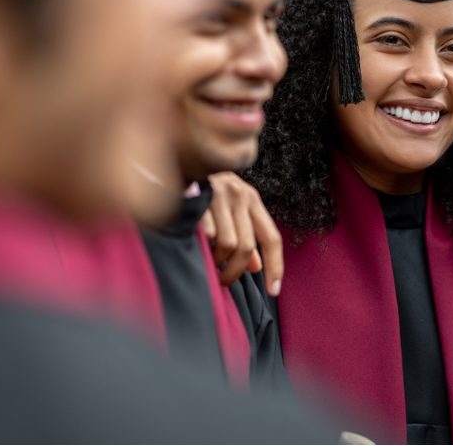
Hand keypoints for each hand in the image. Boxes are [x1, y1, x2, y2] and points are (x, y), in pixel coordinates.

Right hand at [201, 172, 282, 296]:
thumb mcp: (231, 209)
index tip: (274, 290)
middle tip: (224, 281)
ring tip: (209, 261)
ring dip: (217, 260)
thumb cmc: (206, 191)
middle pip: (247, 246)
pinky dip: (203, 247)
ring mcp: (220, 195)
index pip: (272, 238)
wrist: (177, 162)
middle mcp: (240, 195)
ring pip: (227, 243)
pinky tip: (197, 245)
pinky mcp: (200, 198)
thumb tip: (256, 267)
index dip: (276, 266)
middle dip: (235, 271)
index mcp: (252, 199)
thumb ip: (245, 236)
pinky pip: (206, 235)